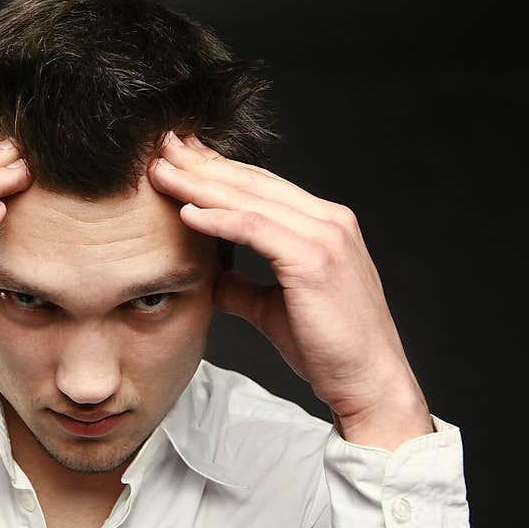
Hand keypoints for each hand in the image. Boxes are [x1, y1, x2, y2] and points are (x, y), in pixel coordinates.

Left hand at [148, 131, 432, 450]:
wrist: (367, 382)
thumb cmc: (327, 348)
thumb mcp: (275, 309)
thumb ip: (246, 288)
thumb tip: (216, 279)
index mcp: (322, 225)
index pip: (261, 186)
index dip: (217, 168)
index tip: (179, 157)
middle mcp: (327, 221)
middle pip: (251, 182)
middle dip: (202, 163)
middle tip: (162, 145)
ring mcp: (324, 237)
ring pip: (250, 199)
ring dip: (200, 183)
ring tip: (160, 172)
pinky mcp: (314, 260)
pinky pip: (255, 229)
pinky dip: (218, 218)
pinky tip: (186, 212)